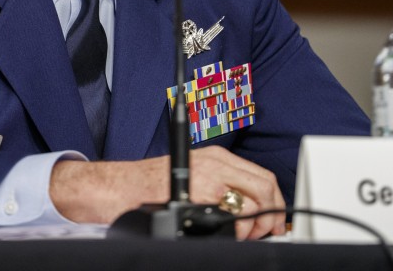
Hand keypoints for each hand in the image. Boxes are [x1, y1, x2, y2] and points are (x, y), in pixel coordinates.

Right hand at [49, 147, 284, 239]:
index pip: (262, 176)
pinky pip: (230, 219)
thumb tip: (249, 209)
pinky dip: (234, 233)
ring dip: (251, 229)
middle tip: (263, 232)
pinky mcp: (196, 196)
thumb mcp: (189, 173)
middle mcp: (215, 163)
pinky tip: (221, 235)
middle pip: (264, 188)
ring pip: (251, 207)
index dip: (275, 202)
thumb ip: (219, 183)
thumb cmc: (147, 185)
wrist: (116, 187)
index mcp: (216, 156)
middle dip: (270, 216)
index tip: (275, 221)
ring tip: (239, 237)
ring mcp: (206, 179)